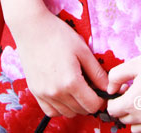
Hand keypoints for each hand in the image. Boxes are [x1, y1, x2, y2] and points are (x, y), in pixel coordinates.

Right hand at [0, 0, 107, 117]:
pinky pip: (50, 111)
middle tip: (92, 87)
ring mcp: (44, 94)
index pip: (92, 105)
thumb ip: (96, 72)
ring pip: (66, 113)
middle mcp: (56, 92)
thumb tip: (108, 87)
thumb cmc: (57, 35)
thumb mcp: (82, 50)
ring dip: (76, 105)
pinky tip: (64, 94)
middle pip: (80, 110)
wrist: (32, 28)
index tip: (102, 92)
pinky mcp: (35, 92)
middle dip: (90, 102)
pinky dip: (60, 107)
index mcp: (70, 82)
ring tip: (78, 88)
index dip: (101, 100)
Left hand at [105, 44, 140, 131]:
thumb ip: (116, 76)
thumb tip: (110, 88)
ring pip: (138, 130)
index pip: (112, 110)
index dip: (114, 99)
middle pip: (124, 119)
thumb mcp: (135, 63)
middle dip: (125, 107)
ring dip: (136, 119)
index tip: (121, 90)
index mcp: (133, 102)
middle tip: (134, 91)